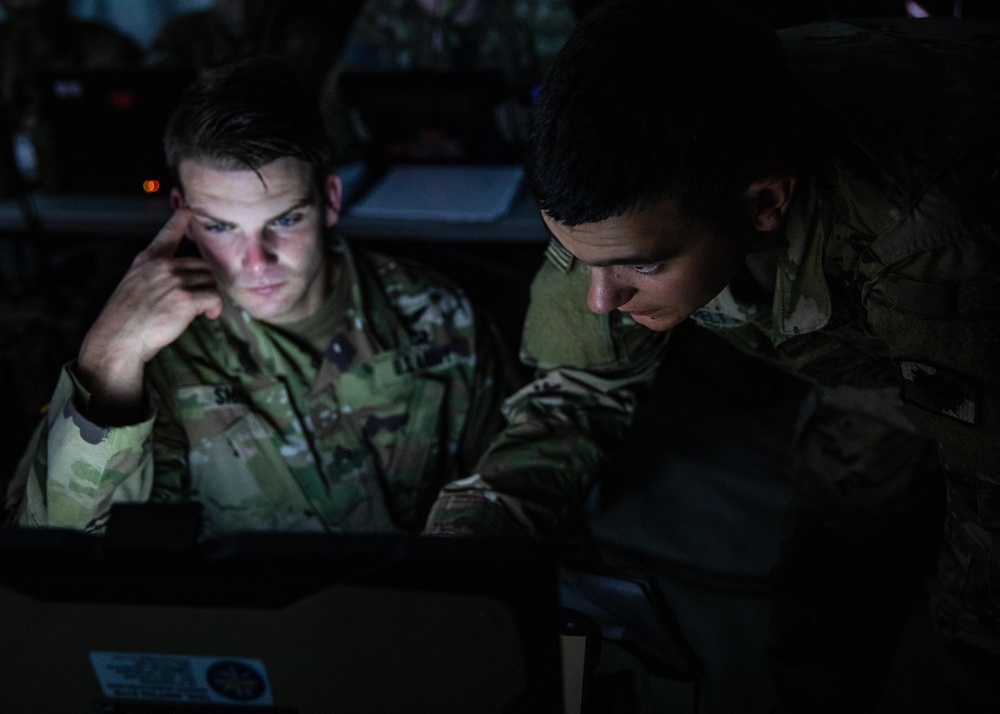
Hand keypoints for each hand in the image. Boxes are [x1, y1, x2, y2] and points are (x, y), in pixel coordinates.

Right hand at [76, 208, 222, 424]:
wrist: (118, 339)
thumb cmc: (126, 320)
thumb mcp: (134, 286)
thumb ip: (155, 276)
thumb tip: (181, 280)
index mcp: (147, 260)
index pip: (167, 234)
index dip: (179, 220)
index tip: (188, 208)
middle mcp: (162, 265)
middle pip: (202, 266)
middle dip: (205, 283)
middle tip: (199, 302)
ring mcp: (173, 280)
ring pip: (210, 281)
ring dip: (210, 297)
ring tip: (200, 311)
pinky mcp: (185, 298)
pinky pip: (214, 297)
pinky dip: (215, 308)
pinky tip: (207, 316)